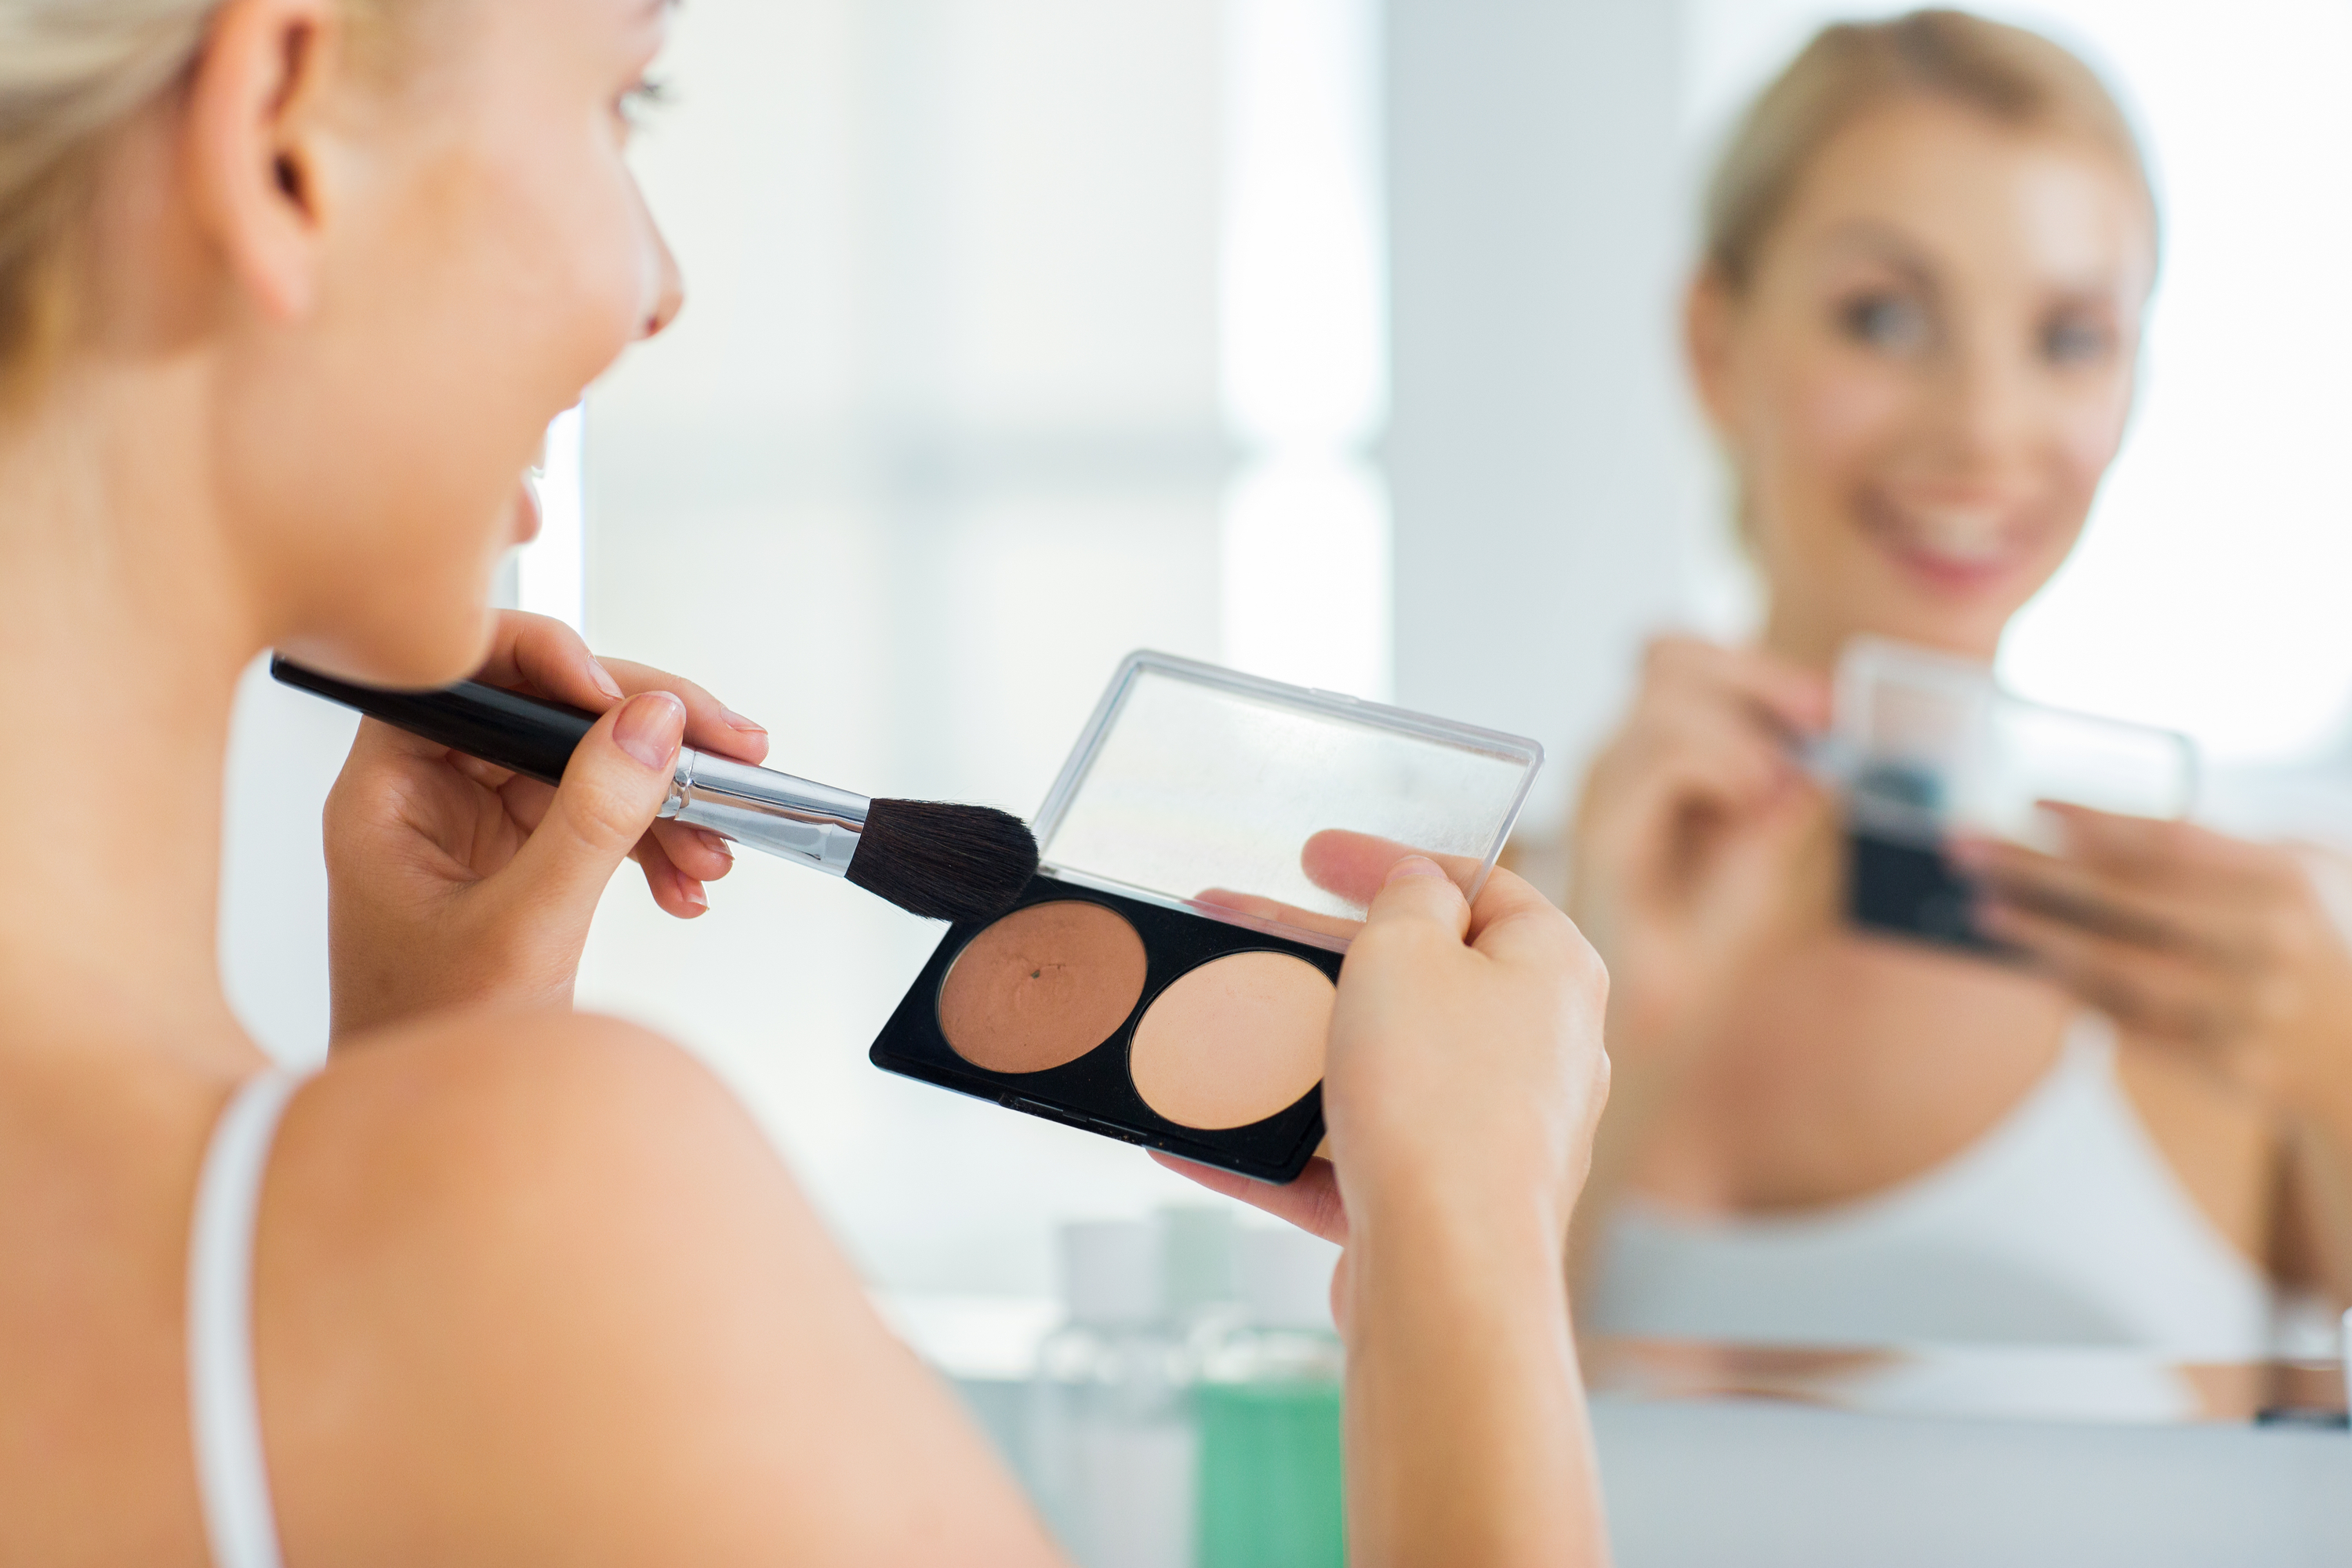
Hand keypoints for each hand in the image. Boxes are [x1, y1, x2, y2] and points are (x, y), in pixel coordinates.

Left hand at [323, 612, 769, 1038]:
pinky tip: (687, 882)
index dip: (549, 663)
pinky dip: (654, 842)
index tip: (625, 697)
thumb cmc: (435, 1042)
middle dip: (642, 731)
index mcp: (388, 791)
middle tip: (726, 746)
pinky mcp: (523, 858)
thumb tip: (651, 723)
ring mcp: (479, 825)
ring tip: (715, 845)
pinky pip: (600, 815)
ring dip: (663, 796)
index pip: (463, 673)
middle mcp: (430, 793)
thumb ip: (592, 820)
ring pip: (585, 761)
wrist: (443, 1134)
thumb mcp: (526, 927)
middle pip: (545, 709)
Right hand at [1160, 844, 1610, 1323]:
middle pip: (1415, 978)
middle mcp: (1537, 1050)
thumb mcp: (1405, 950)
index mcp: (1551, 971)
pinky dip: (1280, 1145)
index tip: (1313, 855)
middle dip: (1313, 950)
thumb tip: (1419, 889)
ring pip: (1378, 1069)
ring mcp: (1493, 1132)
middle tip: (1235, 924)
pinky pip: (1351, 1157)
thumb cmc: (1438, 1098)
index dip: (1390, 861)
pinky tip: (1196, 1140)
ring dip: (1290, 1045)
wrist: (1447, 1268)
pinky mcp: (1444, 1203)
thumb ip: (1406, 901)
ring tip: (1207, 1022)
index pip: (1477, 886)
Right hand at [1568, 636, 1833, 1061]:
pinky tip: (1753, 803)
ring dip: (1741, 725)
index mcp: (1651, 749)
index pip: (1678, 657)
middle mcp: (1618, 757)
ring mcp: (1603, 788)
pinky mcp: (1602, 828)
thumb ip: (1785, 787)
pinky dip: (1722, 762)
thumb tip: (1822, 745)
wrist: (1664, 1016)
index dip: (1752, 665)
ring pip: (1664, 694)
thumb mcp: (1765, 840)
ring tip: (1777, 785)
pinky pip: (1661, 754)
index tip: (1826, 705)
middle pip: (1669, 655)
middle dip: (1756, 677)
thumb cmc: (1704, 935)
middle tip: (1820, 719)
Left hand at [1964, 805, 2351, 1118]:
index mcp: (2284, 880)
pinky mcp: (2232, 1065)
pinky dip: (2080, 996)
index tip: (2029, 800)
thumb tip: (2069, 832)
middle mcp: (2272, 943)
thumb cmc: (2296, 941)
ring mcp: (2253, 1010)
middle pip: (2132, 900)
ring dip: (2043, 939)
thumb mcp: (2279, 881)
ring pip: (2126, 971)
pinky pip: (2137, 1027)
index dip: (2096, 818)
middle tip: (1967, 851)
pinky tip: (2033, 968)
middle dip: (2038, 871)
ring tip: (1983, 909)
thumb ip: (2195, 854)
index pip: (2173, 838)